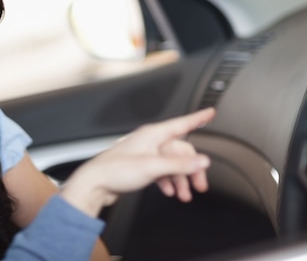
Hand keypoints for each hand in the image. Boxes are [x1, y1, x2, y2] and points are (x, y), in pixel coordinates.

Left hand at [60, 107, 214, 216]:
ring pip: (172, 163)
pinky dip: (168, 181)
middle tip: (199, 185)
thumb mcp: (153, 167)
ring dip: (180, 179)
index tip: (210, 112)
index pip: (182, 123)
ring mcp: (146, 153)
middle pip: (181, 151)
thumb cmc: (115, 170)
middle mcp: (151, 141)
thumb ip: (179, 165)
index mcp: (153, 134)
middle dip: (192, 168)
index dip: (198, 117)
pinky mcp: (141, 166)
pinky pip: (162, 170)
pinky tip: (169, 191)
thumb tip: (201, 161)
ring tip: (184, 194)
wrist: (95, 184)